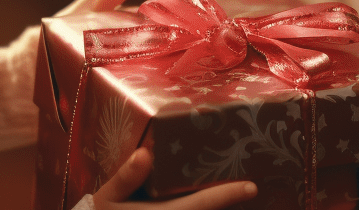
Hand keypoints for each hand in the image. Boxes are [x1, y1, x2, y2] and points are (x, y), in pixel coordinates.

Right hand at [93, 148, 257, 209]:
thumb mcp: (106, 198)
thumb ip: (126, 178)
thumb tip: (144, 154)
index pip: (202, 205)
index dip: (228, 196)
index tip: (252, 187)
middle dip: (230, 204)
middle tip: (250, 186)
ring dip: (217, 207)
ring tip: (236, 194)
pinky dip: (203, 209)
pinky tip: (208, 202)